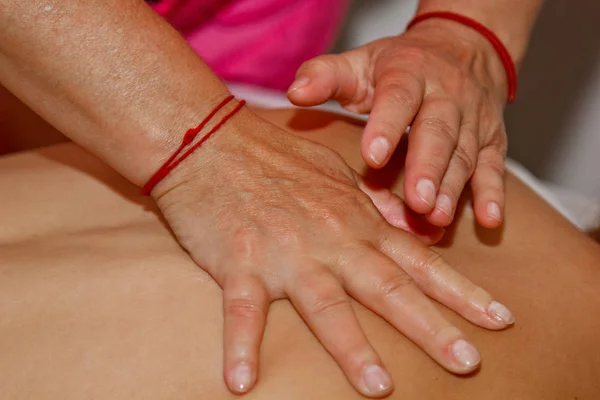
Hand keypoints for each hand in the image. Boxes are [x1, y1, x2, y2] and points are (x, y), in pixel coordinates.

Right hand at [151, 108, 513, 397]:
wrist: (211, 140)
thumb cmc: (273, 156)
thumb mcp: (334, 173)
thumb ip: (371, 203)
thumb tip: (404, 223)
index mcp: (355, 220)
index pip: (418, 260)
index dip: (460, 292)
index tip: (498, 318)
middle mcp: (330, 239)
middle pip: (388, 288)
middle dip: (431, 327)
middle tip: (469, 363)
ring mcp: (286, 252)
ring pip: (327, 305)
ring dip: (353, 348)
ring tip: (380, 387)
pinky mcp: (239, 262)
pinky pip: (242, 311)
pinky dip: (241, 346)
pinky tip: (241, 383)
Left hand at [288, 19, 508, 228]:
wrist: (463, 47)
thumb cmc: (400, 65)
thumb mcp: (362, 63)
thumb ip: (327, 76)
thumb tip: (295, 92)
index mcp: (409, 73)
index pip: (398, 97)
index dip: (386, 126)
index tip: (372, 156)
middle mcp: (446, 95)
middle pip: (438, 132)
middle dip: (428, 168)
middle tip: (416, 203)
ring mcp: (473, 119)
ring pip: (465, 154)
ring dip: (454, 188)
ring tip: (438, 218)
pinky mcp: (492, 139)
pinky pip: (495, 166)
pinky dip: (494, 193)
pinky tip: (489, 219)